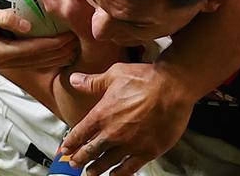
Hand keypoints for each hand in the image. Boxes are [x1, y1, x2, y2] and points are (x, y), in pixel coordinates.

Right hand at [0, 0, 78, 70]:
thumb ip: (1, 17)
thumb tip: (24, 25)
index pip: (31, 52)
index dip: (52, 46)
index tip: (70, 38)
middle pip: (34, 61)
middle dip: (58, 54)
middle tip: (78, 43)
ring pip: (31, 64)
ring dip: (52, 58)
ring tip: (72, 48)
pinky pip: (24, 61)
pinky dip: (41, 57)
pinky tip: (55, 50)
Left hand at [61, 63, 192, 174]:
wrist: (173, 87)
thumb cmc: (146, 79)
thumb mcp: (115, 74)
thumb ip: (93, 81)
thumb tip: (74, 79)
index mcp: (102, 115)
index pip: (79, 134)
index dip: (70, 143)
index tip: (65, 149)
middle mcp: (112, 133)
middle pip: (90, 152)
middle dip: (79, 159)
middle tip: (74, 163)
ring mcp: (129, 144)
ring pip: (106, 162)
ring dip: (96, 168)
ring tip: (90, 172)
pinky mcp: (147, 151)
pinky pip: (129, 168)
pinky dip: (119, 174)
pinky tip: (114, 175)